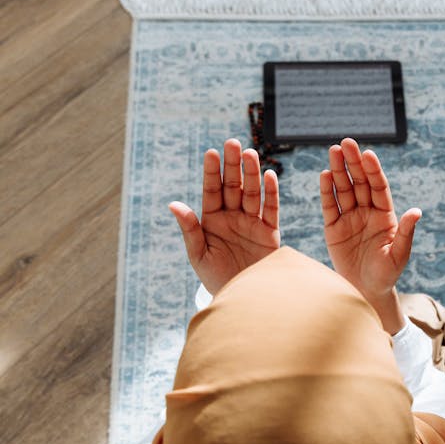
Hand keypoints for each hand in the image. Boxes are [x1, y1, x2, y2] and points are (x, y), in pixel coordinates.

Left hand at [169, 139, 279, 294]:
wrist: (243, 300)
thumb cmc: (216, 279)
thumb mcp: (199, 255)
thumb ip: (190, 229)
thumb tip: (173, 205)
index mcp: (212, 220)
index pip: (212, 191)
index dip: (211, 172)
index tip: (210, 153)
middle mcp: (232, 217)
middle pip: (233, 186)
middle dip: (233, 165)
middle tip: (232, 143)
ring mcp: (252, 223)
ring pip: (252, 193)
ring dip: (252, 174)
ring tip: (250, 154)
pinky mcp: (269, 233)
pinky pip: (271, 209)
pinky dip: (271, 193)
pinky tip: (270, 176)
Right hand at [319, 138, 420, 305]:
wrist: (366, 292)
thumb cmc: (386, 275)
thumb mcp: (398, 255)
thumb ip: (405, 233)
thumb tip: (416, 212)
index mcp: (385, 215)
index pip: (378, 187)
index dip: (373, 170)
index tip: (368, 154)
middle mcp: (367, 212)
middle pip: (359, 182)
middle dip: (353, 163)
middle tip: (347, 143)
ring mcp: (349, 218)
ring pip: (343, 189)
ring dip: (338, 170)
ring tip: (333, 151)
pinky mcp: (333, 228)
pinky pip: (330, 206)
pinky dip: (327, 191)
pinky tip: (324, 174)